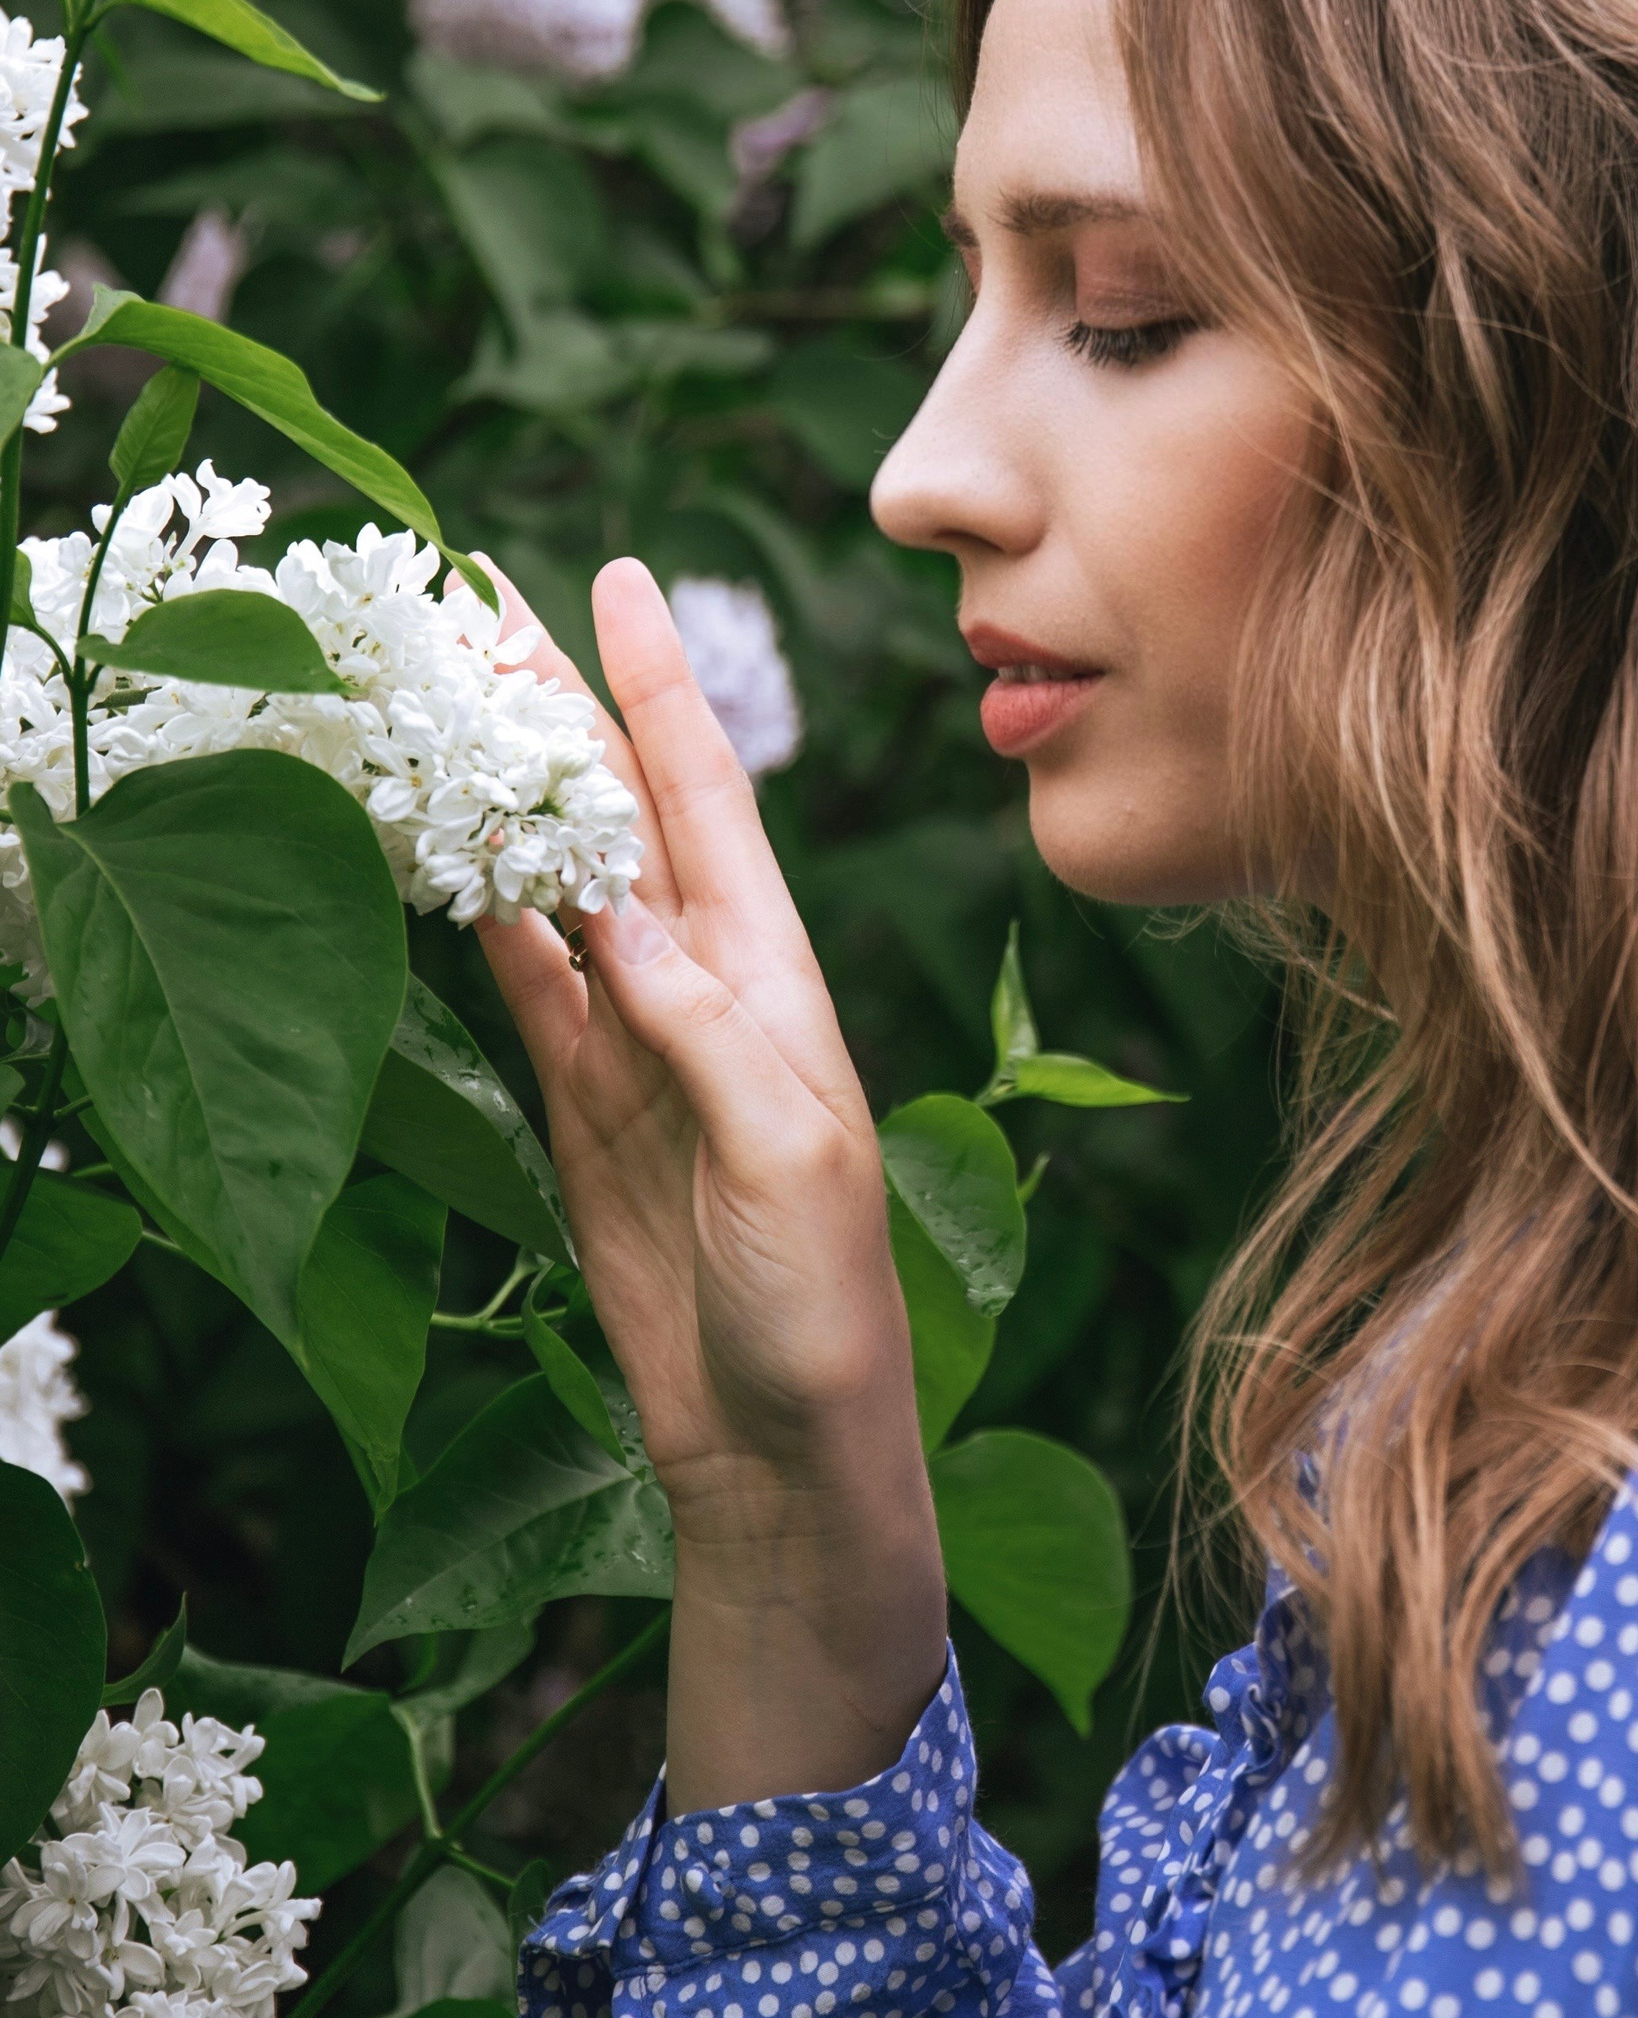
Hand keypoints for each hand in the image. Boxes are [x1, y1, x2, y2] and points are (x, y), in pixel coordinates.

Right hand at [479, 558, 944, 1808]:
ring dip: (504, 795)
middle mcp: (706, 989)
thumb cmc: (822, 1304)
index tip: (619, 577)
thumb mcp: (788, 1161)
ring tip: (440, 695)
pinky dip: (475, 917)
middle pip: (619, 818)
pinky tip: (435, 850)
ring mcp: (636, 1044)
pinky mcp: (584, 1108)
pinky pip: (522, 988)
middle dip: (559, 709)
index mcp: (775, 980)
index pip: (709, 801)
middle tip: (477, 604)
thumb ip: (708, 1036)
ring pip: (557, 887)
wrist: (783, 1440)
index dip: (661, 688)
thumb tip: (622, 919)